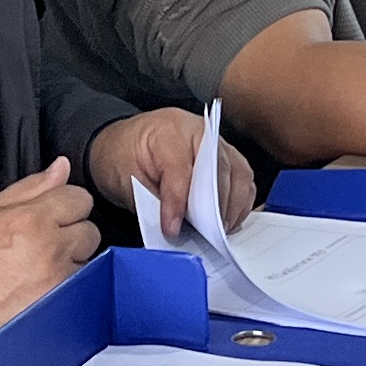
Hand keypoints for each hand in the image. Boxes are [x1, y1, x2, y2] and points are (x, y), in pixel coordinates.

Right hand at [0, 159, 101, 346]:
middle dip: (72, 234)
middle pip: (90, 230)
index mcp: (33, 218)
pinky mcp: (61, 304)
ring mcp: (58, 278)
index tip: (54, 216)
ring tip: (41, 269)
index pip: (80, 198)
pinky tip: (46, 288)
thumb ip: (31, 187)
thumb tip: (61, 167)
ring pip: (88, 260)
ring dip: (71, 262)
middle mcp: (51, 247)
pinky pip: (82, 287)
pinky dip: (69, 286)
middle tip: (46, 245)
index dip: (66, 206)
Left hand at [89, 107, 257, 231]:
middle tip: (203, 236)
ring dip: (231, 207)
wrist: (123, 143)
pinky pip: (243, 178)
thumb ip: (151, 202)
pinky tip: (226, 219)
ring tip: (216, 232)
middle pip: (217, 171)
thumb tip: (175, 227)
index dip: (177, 203)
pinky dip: (240, 201)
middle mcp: (200, 130)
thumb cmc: (122, 156)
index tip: (172, 229)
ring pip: (239, 174)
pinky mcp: (227, 155)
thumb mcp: (125, 178)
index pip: (180, 170)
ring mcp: (217, 142)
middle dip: (211, 209)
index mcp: (169, 130)